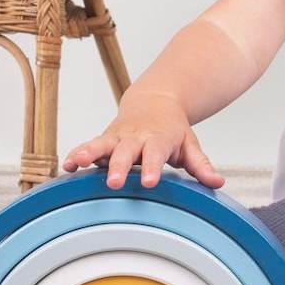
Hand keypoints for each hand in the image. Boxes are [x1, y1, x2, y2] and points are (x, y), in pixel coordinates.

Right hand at [61, 91, 224, 190]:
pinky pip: (88, 146)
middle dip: (119, 166)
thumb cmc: (173, 130)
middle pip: (126, 152)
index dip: (153, 168)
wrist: (155, 101)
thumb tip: (218, 183)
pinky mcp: (104, 140)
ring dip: (88, 153)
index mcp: (158, 139)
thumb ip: (201, 165)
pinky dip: (76, 154)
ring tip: (76, 163)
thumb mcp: (189, 144)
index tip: (151, 183)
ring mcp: (118, 138)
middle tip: (114, 182)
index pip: (156, 155)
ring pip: (101, 144)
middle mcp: (136, 138)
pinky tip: (66, 166)